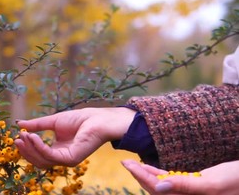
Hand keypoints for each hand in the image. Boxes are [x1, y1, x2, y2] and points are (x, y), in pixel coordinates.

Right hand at [14, 107, 134, 167]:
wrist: (97, 119)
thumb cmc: (79, 119)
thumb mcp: (53, 121)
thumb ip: (37, 125)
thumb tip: (19, 124)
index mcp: (57, 150)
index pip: (38, 154)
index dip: (27, 147)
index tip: (18, 136)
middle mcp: (61, 157)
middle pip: (38, 160)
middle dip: (26, 150)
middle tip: (17, 139)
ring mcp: (66, 160)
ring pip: (42, 160)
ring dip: (31, 148)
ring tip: (24, 136)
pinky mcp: (70, 159)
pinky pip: (50, 156)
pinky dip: (39, 147)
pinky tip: (33, 137)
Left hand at [122, 159, 238, 194]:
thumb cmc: (238, 181)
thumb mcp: (212, 182)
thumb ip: (185, 185)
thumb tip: (159, 186)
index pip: (157, 190)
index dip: (141, 177)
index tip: (127, 164)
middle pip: (156, 190)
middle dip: (139, 176)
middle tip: (124, 162)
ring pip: (161, 187)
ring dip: (146, 176)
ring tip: (132, 164)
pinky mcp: (194, 189)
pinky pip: (172, 184)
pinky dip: (159, 176)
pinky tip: (150, 169)